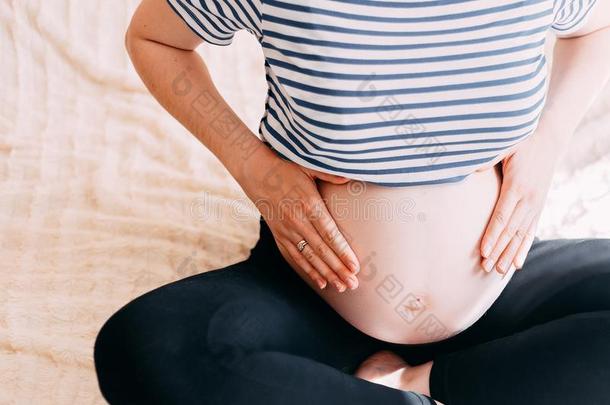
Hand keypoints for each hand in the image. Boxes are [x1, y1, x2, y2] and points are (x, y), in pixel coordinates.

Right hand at [241, 153, 359, 291]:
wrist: (255, 172)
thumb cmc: (286, 167)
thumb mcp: (309, 166)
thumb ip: (330, 174)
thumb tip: (350, 176)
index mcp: (308, 205)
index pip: (329, 234)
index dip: (343, 252)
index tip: (355, 266)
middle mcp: (297, 221)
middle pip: (321, 250)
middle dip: (338, 269)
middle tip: (354, 284)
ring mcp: (286, 230)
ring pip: (309, 257)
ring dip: (326, 274)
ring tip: (342, 287)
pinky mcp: (279, 234)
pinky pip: (295, 257)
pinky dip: (308, 270)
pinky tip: (321, 282)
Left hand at [479, 128, 563, 274]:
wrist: (548, 140)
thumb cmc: (521, 142)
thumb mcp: (504, 146)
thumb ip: (488, 158)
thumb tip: (469, 168)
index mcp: (516, 186)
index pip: (501, 216)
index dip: (492, 235)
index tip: (483, 251)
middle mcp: (528, 199)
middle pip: (510, 231)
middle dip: (497, 251)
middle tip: (485, 268)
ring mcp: (535, 204)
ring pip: (521, 235)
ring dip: (509, 254)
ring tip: (497, 271)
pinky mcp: (538, 206)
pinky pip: (530, 232)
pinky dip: (523, 249)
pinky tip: (517, 264)